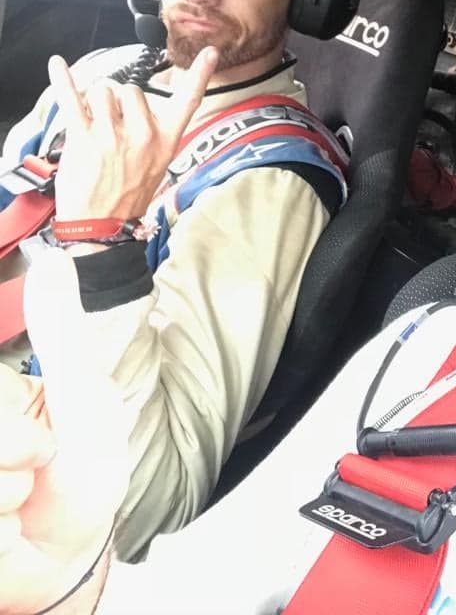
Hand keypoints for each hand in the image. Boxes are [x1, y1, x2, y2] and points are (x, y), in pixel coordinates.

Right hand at [0, 251, 127, 613]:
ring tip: (22, 500)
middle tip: (38, 466)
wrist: (71, 556)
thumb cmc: (83, 476)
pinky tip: (7, 530)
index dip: (17, 434)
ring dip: (5, 494)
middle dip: (14, 452)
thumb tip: (54, 263)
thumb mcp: (84, 401)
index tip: (39, 445)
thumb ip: (62, 338)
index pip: (1, 391)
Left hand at [48, 47, 218, 221]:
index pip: (188, 101)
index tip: (211, 52)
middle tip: (111, 125)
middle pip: (131, 89)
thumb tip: (136, 105)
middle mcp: (143, 134)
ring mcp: (112, 135)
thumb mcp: (158, 165)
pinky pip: (72, 99)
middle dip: (118, 101)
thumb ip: (153, 133)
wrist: (103, 226)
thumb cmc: (128, 196)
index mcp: (166, 140)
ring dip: (94, 103)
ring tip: (93, 126)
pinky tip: (57, 64)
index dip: (200, 74)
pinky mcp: (83, 137)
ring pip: (103, 91)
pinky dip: (62, 79)